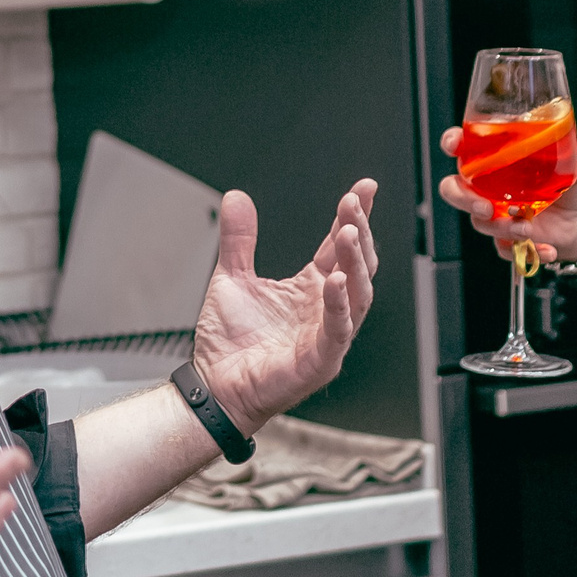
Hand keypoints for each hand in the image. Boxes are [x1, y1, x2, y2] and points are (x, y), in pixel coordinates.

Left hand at [190, 180, 380, 432]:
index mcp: (310, 289)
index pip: (340, 246)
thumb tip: (236, 197)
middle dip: (359, 231)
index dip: (353, 216)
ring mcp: (326, 336)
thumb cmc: (228, 344)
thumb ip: (239, 240)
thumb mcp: (231, 278)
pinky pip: (338, 331)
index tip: (363, 187)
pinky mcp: (320, 361)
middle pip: (358, 265)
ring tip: (349, 232)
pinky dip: (340, 306)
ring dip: (357, 262)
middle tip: (353, 202)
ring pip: (359, 295)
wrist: (213, 388)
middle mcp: (325, 309)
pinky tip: (337, 281)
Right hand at [438, 127, 576, 266]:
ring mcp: (493, 215)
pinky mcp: (504, 239)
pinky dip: (526, 252)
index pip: (465, 147)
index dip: (452, 143)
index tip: (454, 145)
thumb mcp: (575, 174)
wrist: (576, 226)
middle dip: (462, 198)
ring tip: (528, 229)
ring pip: (479, 222)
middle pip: (453, 189)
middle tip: (485, 207)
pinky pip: (504, 248)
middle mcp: (487, 188)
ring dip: (502, 228)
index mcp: (496, 163)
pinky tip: (546, 250)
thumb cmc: (565, 191)